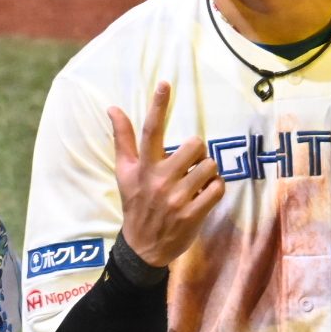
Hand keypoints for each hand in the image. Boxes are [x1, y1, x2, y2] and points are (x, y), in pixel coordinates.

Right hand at [109, 82, 223, 266]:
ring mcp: (177, 198)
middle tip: (190, 165)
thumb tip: (112, 107)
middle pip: (195, 145)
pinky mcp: (193, 215)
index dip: (158, 105)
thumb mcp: (124, 172)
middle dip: (198, 152)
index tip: (165, 84)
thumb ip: (123, 139)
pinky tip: (204, 195)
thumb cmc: (136, 204)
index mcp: (143, 167)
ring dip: (208, 172)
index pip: (150, 130)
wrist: (142, 248)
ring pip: (210, 167)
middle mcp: (159, 179)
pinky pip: (217, 188)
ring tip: (197, 182)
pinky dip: (215, 189)